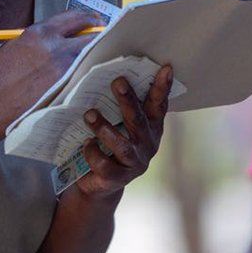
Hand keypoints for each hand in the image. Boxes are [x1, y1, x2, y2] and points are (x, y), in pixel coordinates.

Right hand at [0, 10, 103, 131]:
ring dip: (96, 55)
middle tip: (102, 39)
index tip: (94, 20)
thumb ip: (41, 37)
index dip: (89, 17)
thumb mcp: (16, 44)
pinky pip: (86, 76)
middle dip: (99, 35)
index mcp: (40, 33)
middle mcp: (55, 48)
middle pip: (93, 35)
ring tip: (94, 58)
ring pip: (93, 56)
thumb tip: (63, 34)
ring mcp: (64, 70)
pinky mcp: (68, 89)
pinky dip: (88, 74)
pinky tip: (85, 76)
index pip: (76, 17)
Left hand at [75, 64, 172, 196]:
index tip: (166, 68)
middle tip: (118, 81)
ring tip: (89, 113)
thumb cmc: (110, 145)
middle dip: (128, 100)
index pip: (158, 105)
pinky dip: (92, 152)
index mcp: (150, 129)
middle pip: (138, 120)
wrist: (101, 184)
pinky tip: (85, 143)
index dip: (162, 88)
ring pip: (121, 144)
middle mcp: (146, 145)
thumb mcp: (119, 126)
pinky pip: (103, 164)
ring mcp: (133, 163)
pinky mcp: (116, 178)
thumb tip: (106, 78)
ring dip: (104, 127)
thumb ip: (119, 108)